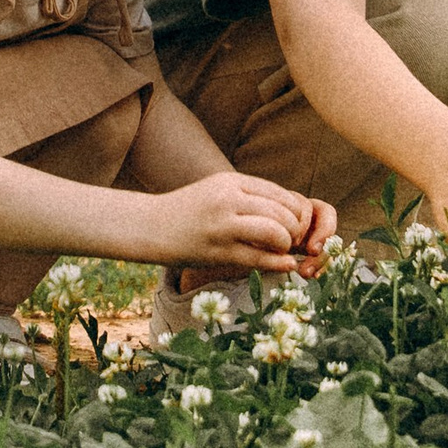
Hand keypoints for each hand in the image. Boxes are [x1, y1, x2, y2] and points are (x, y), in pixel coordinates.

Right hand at [150, 172, 326, 273]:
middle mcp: (229, 199)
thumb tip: (287, 210)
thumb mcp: (217, 190)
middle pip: (282, 212)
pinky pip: (258, 258)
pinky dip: (278, 263)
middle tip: (295, 241)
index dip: (296, 212)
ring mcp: (223, 225)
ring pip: (274, 232)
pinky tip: (285, 265)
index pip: (280, 194)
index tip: (297, 225)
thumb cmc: (188, 210)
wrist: (150, 226)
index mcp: (232, 182)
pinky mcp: (217, 251)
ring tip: (282, 250)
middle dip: (295, 230)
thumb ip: (249, 196)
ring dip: (286, 244)